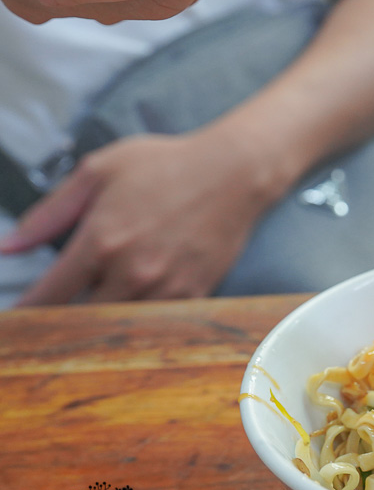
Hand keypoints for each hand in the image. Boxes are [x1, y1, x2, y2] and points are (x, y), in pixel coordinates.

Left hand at [4, 132, 279, 304]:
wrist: (235, 172)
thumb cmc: (168, 164)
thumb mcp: (100, 170)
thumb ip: (50, 211)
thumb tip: (10, 246)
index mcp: (101, 240)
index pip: (50, 295)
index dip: (29, 311)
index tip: (20, 318)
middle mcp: (131, 270)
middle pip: (83, 318)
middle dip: (66, 320)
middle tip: (57, 319)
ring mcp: (166, 285)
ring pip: (121, 325)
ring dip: (105, 322)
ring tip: (95, 316)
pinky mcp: (195, 292)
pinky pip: (159, 322)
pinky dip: (143, 320)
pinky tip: (136, 308)